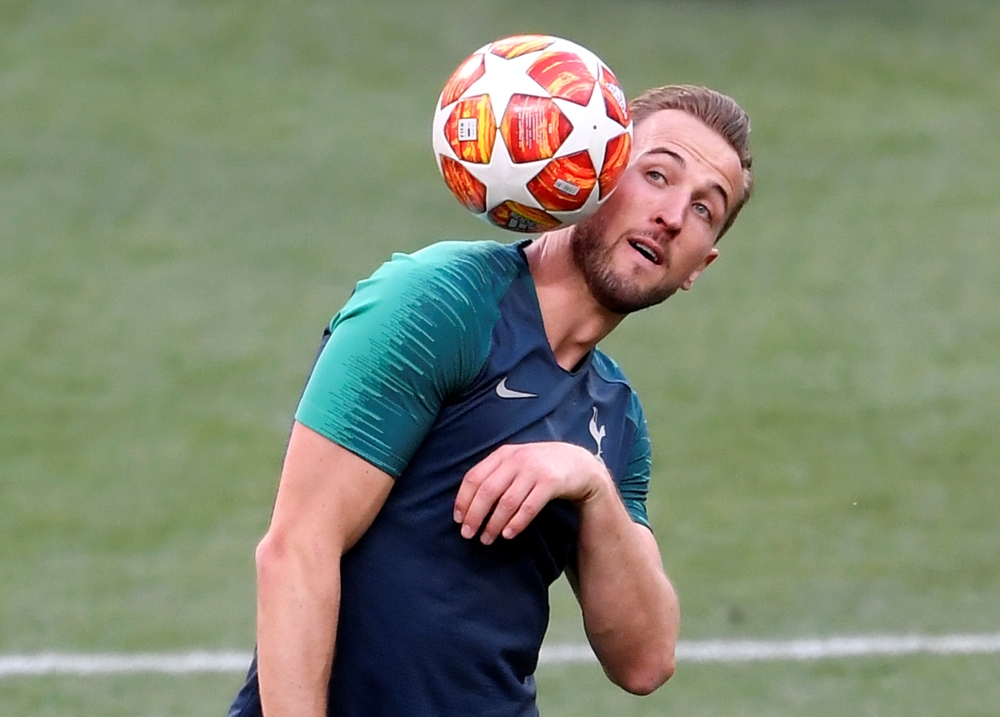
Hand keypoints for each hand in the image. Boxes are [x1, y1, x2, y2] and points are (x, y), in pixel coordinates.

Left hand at [453, 442, 610, 544]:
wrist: (579, 463)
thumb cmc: (540, 466)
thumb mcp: (516, 462)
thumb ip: (495, 474)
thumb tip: (467, 504)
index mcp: (503, 454)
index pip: (474, 477)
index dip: (463, 500)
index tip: (458, 519)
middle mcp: (516, 459)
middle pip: (487, 491)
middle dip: (475, 515)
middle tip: (468, 535)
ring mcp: (534, 470)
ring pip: (506, 502)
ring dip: (494, 524)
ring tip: (487, 539)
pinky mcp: (551, 483)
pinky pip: (529, 507)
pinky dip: (516, 523)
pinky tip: (508, 535)